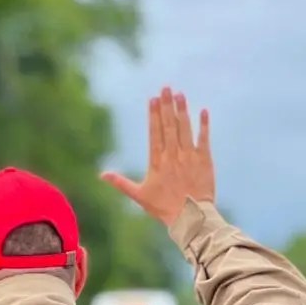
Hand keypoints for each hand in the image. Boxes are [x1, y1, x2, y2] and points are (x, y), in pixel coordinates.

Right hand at [100, 86, 214, 224]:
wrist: (190, 216)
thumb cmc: (163, 207)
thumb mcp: (138, 196)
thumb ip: (120, 182)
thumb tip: (101, 174)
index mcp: (157, 162)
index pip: (155, 133)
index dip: (154, 115)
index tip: (153, 99)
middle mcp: (173, 155)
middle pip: (169, 125)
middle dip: (167, 105)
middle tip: (166, 88)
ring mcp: (189, 156)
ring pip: (185, 128)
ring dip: (182, 110)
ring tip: (180, 94)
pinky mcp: (204, 160)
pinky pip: (204, 139)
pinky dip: (204, 125)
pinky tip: (203, 111)